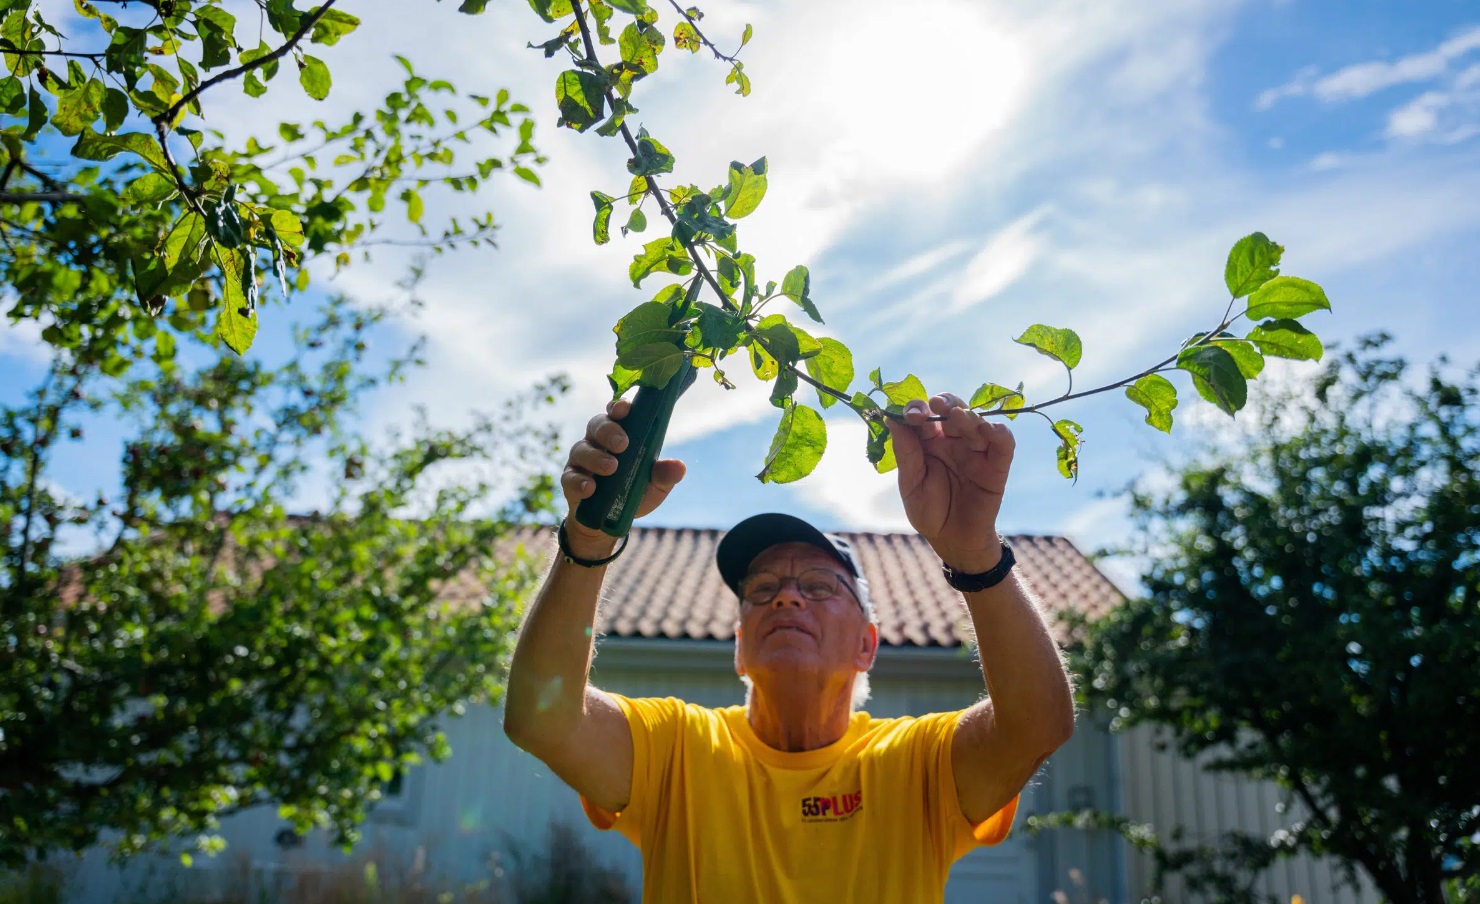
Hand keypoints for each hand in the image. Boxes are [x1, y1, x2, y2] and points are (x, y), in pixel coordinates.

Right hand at [560, 397, 685, 556]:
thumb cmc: (633, 492)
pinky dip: (580, 482)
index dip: (619, 407)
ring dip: (596, 457)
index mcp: (619, 434)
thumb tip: (679, 467)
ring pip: (581, 449)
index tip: (625, 409)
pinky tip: (590, 488)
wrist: (609, 522)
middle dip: (609, 431)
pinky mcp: (569, 480)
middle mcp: (597, 441)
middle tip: (623, 444)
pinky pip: (570, 477)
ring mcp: (581, 460)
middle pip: (597, 425)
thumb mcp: (654, 486)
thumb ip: (664, 475)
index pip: (617, 413)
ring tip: (611, 468)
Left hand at [885, 393, 1014, 573]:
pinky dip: (999, 432)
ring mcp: (976, 450)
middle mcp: (954, 440)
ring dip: (968, 415)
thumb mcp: (911, 482)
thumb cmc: (929, 510)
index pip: (925, 414)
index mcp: (930, 441)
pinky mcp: (997, 464)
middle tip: (935, 404)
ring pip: (977, 422)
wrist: (951, 539)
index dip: (918, 408)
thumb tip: (891, 418)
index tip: (910, 415)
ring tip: (958, 415)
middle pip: (953, 409)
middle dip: (944, 403)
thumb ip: (905, 451)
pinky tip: (989, 429)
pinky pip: (1003, 443)